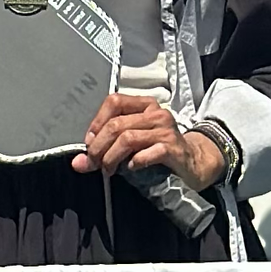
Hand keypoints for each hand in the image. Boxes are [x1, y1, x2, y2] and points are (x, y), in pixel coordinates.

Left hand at [73, 94, 219, 184]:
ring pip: (128, 137)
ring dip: (111, 157)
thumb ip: (104, 151)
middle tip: (95, 163)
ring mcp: (165, 130)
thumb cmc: (159, 152)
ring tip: (109, 170)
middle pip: (117, 124)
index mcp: (144, 106)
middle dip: (99, 146)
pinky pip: (146, 153)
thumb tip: (78, 163)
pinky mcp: (173, 148)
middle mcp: (156, 113)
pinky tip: (130, 169)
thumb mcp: (131, 147)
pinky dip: (133, 162)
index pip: (114, 101)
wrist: (192, 165)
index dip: (97, 122)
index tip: (89, 143)